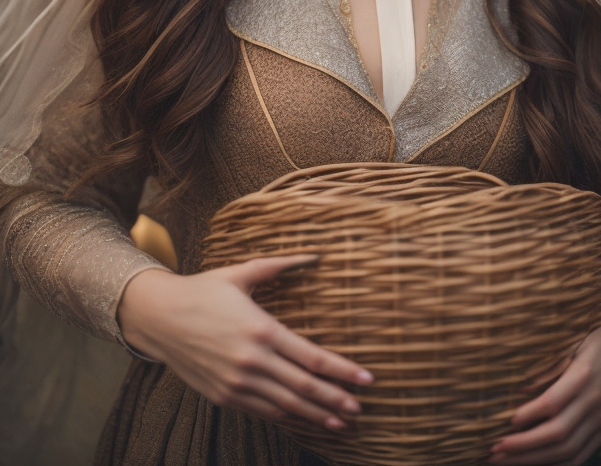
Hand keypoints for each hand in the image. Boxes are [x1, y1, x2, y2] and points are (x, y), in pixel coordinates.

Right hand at [117, 257, 373, 429]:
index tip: (366, 379)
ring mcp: (236, 383)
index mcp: (262, 330)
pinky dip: (287, 416)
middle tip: (360, 407)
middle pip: (304, 388)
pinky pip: (262, 410)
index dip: (343, 372)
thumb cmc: (203, 290)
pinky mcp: (223, 396)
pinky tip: (303, 417)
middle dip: (336, 399)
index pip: (313, 358)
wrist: (159, 317)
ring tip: (340, 420)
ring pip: (286, 405)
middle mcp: (252, 361)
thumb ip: (280, 266)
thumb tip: (313, 255)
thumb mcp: (242, 273)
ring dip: (316, 415)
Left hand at [488, 304, 600, 464]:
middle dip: (524, 446)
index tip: (506, 422)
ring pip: (569, 449)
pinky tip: (539, 465)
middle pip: (558, 433)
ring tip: (506, 460)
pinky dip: (561, 464)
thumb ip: (555, 363)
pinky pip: (585, 454)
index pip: (554, 402)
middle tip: (494, 450)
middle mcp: (595, 401)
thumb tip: (523, 384)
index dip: (530, 415)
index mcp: (585, 374)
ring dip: (535, 459)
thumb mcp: (580, 340)